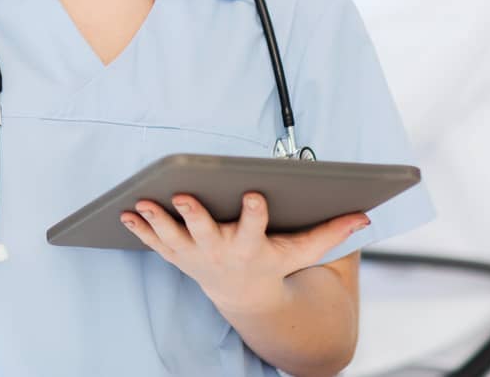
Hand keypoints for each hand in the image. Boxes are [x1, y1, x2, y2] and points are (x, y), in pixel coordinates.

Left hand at [120, 192, 368, 315]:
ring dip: (156, 221)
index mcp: (252, 247)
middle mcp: (220, 252)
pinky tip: (124, 212)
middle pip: (206, 231)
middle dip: (194, 214)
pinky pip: (154, 242)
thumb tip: (365, 216)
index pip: (255, 227)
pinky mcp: (176, 254)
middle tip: (182, 195)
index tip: (253, 193)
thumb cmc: (274, 263)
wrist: (244, 296)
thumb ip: (331, 234)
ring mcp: (195, 255)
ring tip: (142, 201)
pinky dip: (139, 229)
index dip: (254, 212)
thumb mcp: (303, 252)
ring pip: (173, 237)